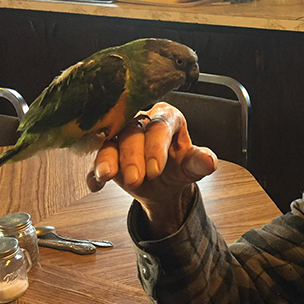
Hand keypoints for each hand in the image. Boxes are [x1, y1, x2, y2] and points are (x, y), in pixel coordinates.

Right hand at [87, 102, 217, 235]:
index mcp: (167, 117)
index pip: (160, 126)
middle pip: (132, 133)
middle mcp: (142, 120)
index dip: (156, 147)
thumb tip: (209, 161)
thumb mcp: (192, 166)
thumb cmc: (179, 167)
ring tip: (105, 176)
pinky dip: (94, 173)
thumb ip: (200, 162)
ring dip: (106, 159)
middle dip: (132, 157)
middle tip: (135, 181)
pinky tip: (95, 185)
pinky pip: (96, 159)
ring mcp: (121, 135)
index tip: (155, 170)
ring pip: (110, 142)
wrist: (163, 185)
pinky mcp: (107, 152)